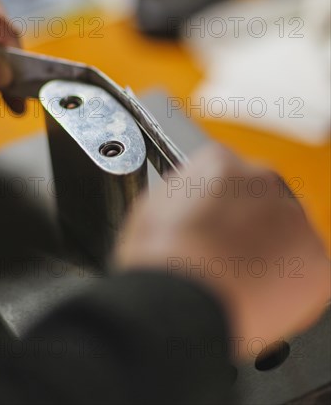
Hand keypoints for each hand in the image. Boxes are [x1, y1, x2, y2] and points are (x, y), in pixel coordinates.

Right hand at [114, 144, 329, 356]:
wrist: (181, 305)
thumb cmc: (160, 262)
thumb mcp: (153, 206)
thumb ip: (184, 191)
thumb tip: (194, 198)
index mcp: (221, 163)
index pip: (229, 171)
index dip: (219, 201)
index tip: (215, 221)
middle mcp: (263, 181)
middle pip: (262, 197)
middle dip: (249, 222)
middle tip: (227, 252)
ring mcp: (293, 220)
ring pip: (287, 231)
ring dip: (270, 249)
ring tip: (240, 278)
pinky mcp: (315, 261)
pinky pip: (307, 268)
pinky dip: (290, 283)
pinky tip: (259, 293)